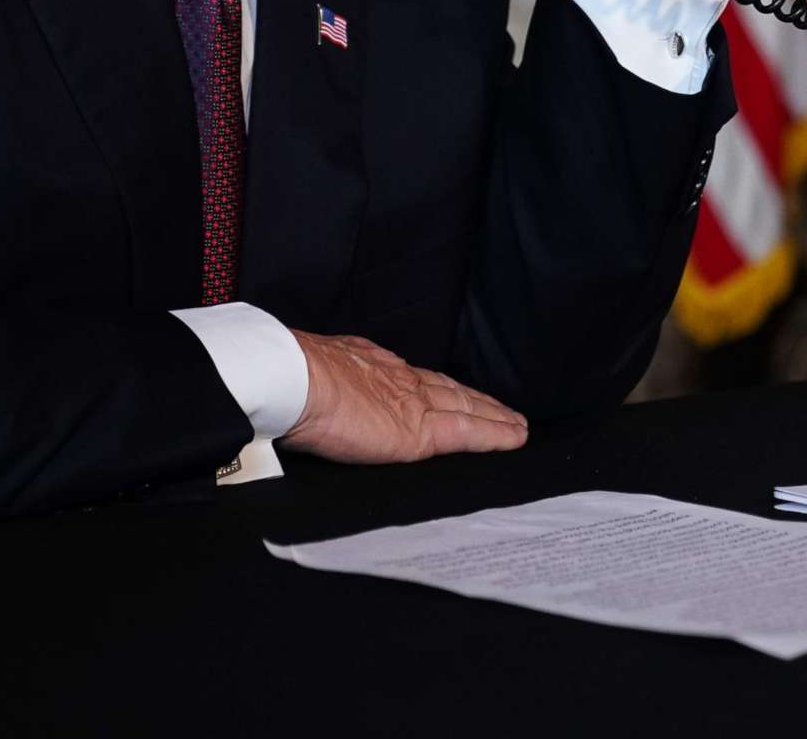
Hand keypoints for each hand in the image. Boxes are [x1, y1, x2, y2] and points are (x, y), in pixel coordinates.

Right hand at [282, 331, 528, 462]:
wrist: (293, 381)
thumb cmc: (289, 382)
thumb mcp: (315, 376)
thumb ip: (329, 389)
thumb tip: (317, 401)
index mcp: (373, 367)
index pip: (417, 380)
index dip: (440, 387)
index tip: (455, 392)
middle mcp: (400, 380)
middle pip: (450, 390)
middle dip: (477, 400)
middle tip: (503, 409)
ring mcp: (413, 404)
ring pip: (467, 408)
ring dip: (494, 416)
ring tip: (517, 425)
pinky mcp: (419, 432)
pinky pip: (467, 433)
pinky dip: (494, 435)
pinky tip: (515, 438)